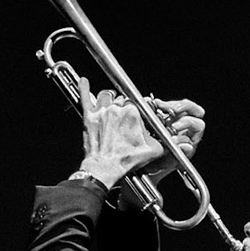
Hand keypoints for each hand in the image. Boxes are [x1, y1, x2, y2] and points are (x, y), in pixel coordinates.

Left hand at [75, 77, 203, 187]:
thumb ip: (162, 140)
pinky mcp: (88, 117)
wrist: (105, 168)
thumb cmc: (125, 160)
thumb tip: (166, 138)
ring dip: (109, 99)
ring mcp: (101, 111)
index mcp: (133, 113)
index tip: (136, 116)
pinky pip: (85, 96)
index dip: (136, 110)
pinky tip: (84, 81)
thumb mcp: (153, 151)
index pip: (136, 103)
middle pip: (121, 99)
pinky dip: (84, 87)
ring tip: (110, 105)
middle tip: (123, 117)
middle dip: (123, 106)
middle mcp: (117, 109)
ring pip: (106, 96)